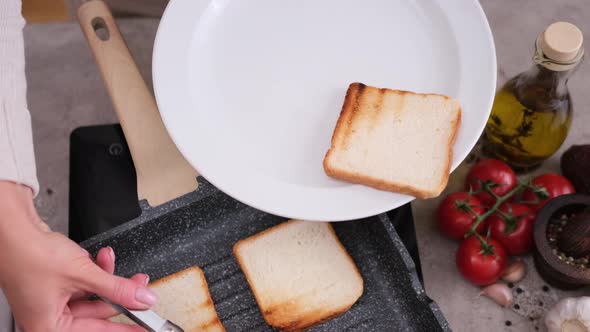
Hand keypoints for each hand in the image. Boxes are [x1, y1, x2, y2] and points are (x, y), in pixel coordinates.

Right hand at [0, 181, 155, 330]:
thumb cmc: (29, 254)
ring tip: (112, 261)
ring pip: (93, 295)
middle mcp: (48, 318)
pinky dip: (95, 270)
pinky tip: (100, 258)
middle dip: (119, 294)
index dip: (124, 329)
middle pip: (97, 313)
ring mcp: (51, 300)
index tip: (144, 328)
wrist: (12, 228)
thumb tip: (141, 299)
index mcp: (49, 327)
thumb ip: (117, 288)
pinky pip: (84, 283)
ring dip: (107, 277)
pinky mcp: (55, 284)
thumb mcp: (83, 274)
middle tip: (139, 285)